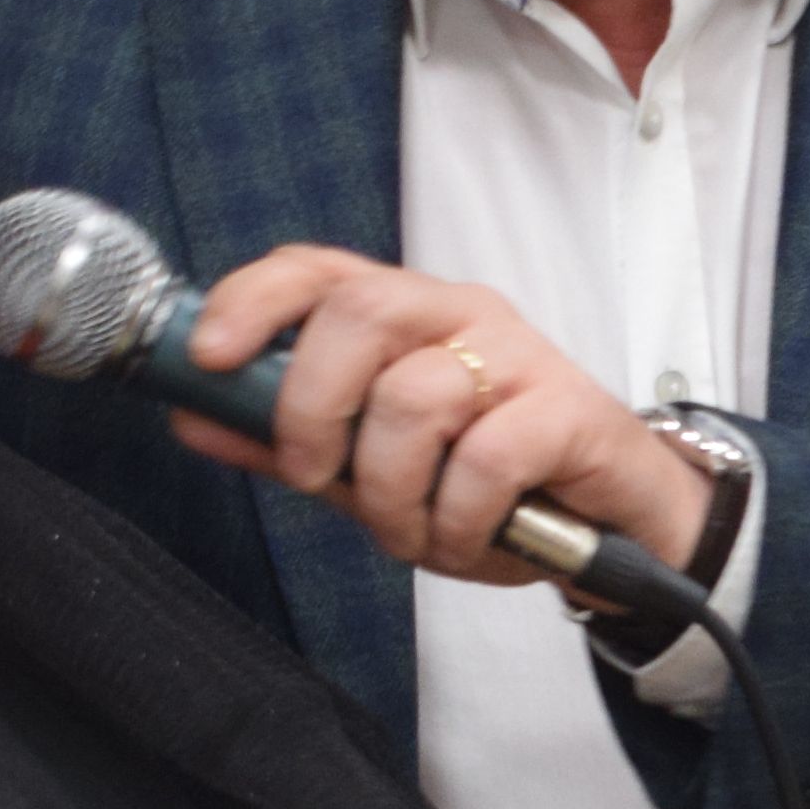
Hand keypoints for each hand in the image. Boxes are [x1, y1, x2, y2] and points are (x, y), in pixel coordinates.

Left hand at [167, 246, 714, 588]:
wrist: (617, 525)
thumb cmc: (495, 487)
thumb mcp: (373, 468)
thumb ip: (286, 442)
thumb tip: (192, 418)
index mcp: (406, 316)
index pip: (318, 270)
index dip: (253, 301)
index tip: (209, 356)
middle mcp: (460, 317)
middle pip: (360, 313)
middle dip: (314, 407)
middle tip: (317, 477)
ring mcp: (517, 358)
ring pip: (414, 399)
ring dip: (393, 492)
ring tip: (414, 532)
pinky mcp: (566, 410)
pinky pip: (484, 461)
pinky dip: (459, 520)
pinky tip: (468, 538)